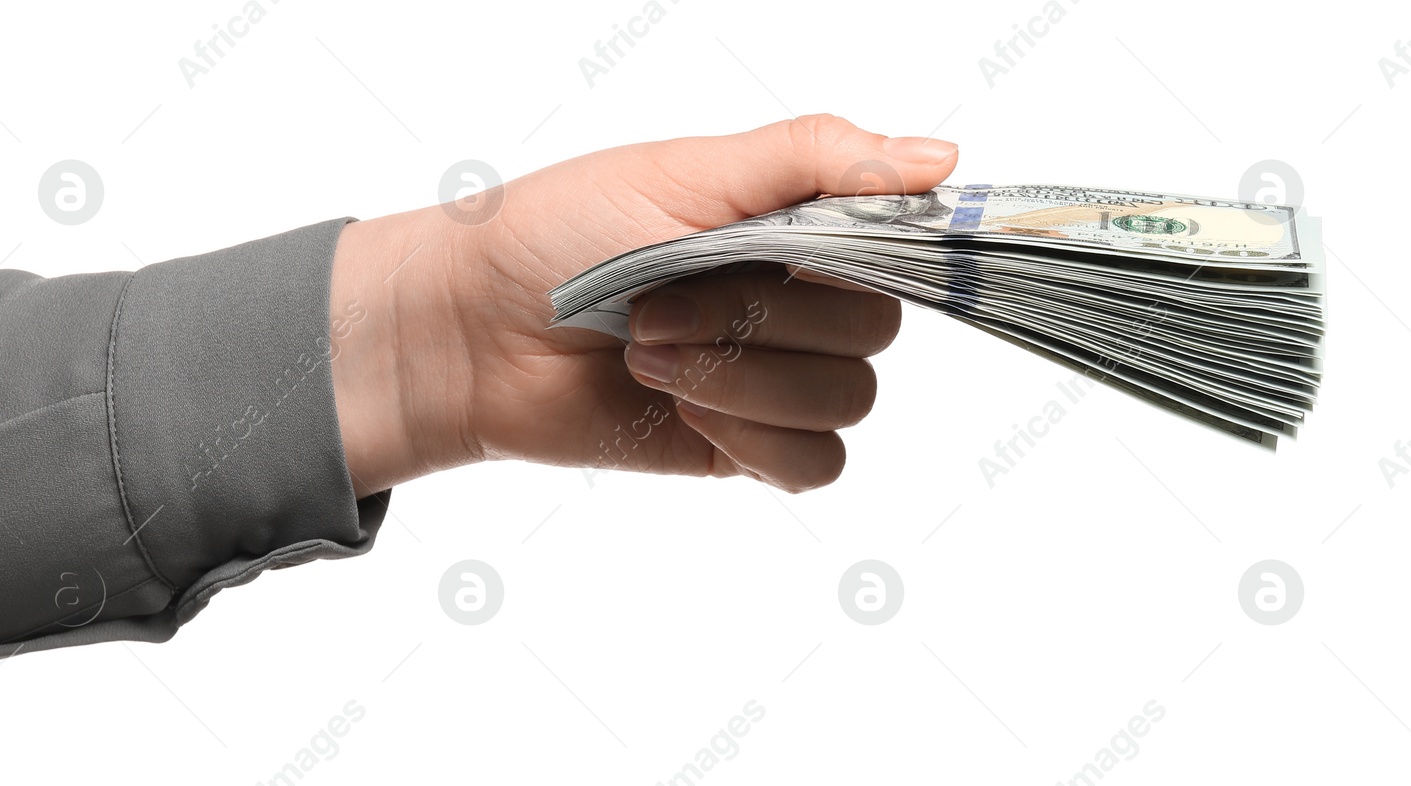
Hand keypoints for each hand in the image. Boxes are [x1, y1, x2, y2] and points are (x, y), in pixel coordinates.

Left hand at [330, 115, 958, 494]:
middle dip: (764, 317)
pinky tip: (683, 410)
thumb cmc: (556, 234)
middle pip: (874, 330)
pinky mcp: (746, 445)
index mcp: (793, 225)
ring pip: (847, 399)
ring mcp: (774, 377)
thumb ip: (812, 161)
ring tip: (651, 355)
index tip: (817, 258)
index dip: (881, 253)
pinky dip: (755, 437)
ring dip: (746, 378)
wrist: (471, 333)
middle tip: (660, 303)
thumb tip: (939, 158)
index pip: (899, 243)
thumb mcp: (684, 172)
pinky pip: (816, 463)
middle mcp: (797, 301)